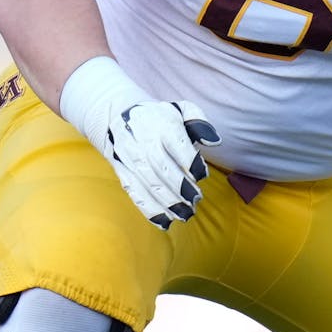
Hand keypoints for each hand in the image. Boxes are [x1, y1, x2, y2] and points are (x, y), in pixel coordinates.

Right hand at [59, 56, 222, 229]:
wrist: (117, 115)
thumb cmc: (160, 116)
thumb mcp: (181, 109)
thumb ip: (200, 122)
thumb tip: (215, 141)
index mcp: (161, 124)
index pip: (176, 144)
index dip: (190, 161)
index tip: (202, 174)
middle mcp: (143, 141)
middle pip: (161, 167)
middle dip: (180, 187)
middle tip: (196, 200)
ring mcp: (130, 158)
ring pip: (148, 183)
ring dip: (167, 202)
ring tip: (185, 215)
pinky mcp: (122, 172)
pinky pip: (134, 193)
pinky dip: (149, 210)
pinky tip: (165, 222)